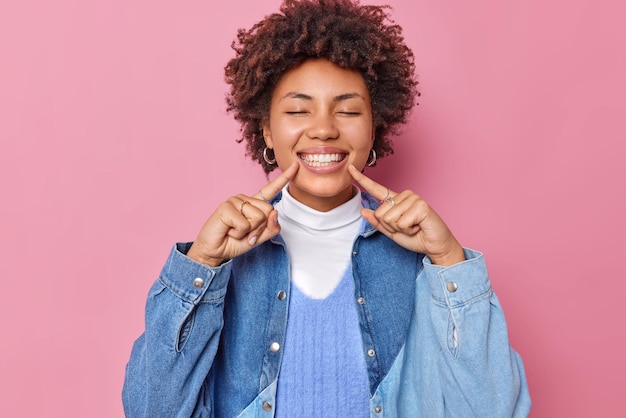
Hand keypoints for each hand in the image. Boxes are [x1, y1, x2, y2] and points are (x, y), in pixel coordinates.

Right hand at [187, 163, 298, 266]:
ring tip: (234, 231)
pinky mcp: (226, 207)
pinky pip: (245, 224)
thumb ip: (271, 228)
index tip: (296, 167)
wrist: (215, 251)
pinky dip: (239, 233)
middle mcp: (245, 199)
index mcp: (254, 204)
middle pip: (269, 211)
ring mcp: (235, 200)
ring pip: (258, 218)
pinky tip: (228, 231)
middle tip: (244, 232)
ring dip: (248, 232)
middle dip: (259, 228)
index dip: (284, 179)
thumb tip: (275, 212)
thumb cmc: (235, 242)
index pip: (271, 190)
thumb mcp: (259, 238)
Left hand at [348, 165, 464, 265]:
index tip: (350, 168)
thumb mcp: (392, 232)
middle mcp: (404, 196)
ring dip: (401, 229)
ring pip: (390, 218)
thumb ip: (378, 222)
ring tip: (414, 227)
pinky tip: (419, 226)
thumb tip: (363, 210)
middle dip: (391, 227)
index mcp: (396, 200)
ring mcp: (413, 198)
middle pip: (381, 213)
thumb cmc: (416, 238)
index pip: (376, 189)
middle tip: (407, 228)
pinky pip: (401, 222)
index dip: (362, 179)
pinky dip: (408, 229)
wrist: (435, 246)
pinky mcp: (421, 205)